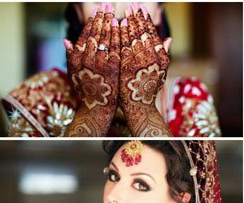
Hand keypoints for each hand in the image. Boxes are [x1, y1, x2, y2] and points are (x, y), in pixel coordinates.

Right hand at [65, 3, 119, 135]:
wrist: (97, 107)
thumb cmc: (86, 89)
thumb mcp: (74, 73)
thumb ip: (70, 55)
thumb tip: (65, 40)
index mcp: (76, 59)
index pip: (84, 35)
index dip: (90, 22)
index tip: (96, 12)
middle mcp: (86, 59)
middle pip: (95, 33)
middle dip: (101, 17)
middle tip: (106, 4)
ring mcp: (99, 63)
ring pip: (106, 37)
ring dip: (110, 22)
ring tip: (115, 10)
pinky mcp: (113, 67)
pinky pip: (116, 47)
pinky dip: (118, 35)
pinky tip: (122, 25)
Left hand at [118, 3, 172, 135]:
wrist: (139, 107)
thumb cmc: (148, 88)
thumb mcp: (160, 71)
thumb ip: (163, 54)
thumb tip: (169, 39)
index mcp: (160, 56)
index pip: (152, 33)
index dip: (146, 20)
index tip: (141, 9)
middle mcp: (151, 58)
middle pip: (143, 32)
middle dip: (136, 17)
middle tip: (131, 4)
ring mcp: (139, 62)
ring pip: (134, 37)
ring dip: (129, 23)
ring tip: (124, 11)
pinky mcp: (127, 67)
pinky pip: (124, 47)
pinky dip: (122, 35)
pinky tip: (118, 26)